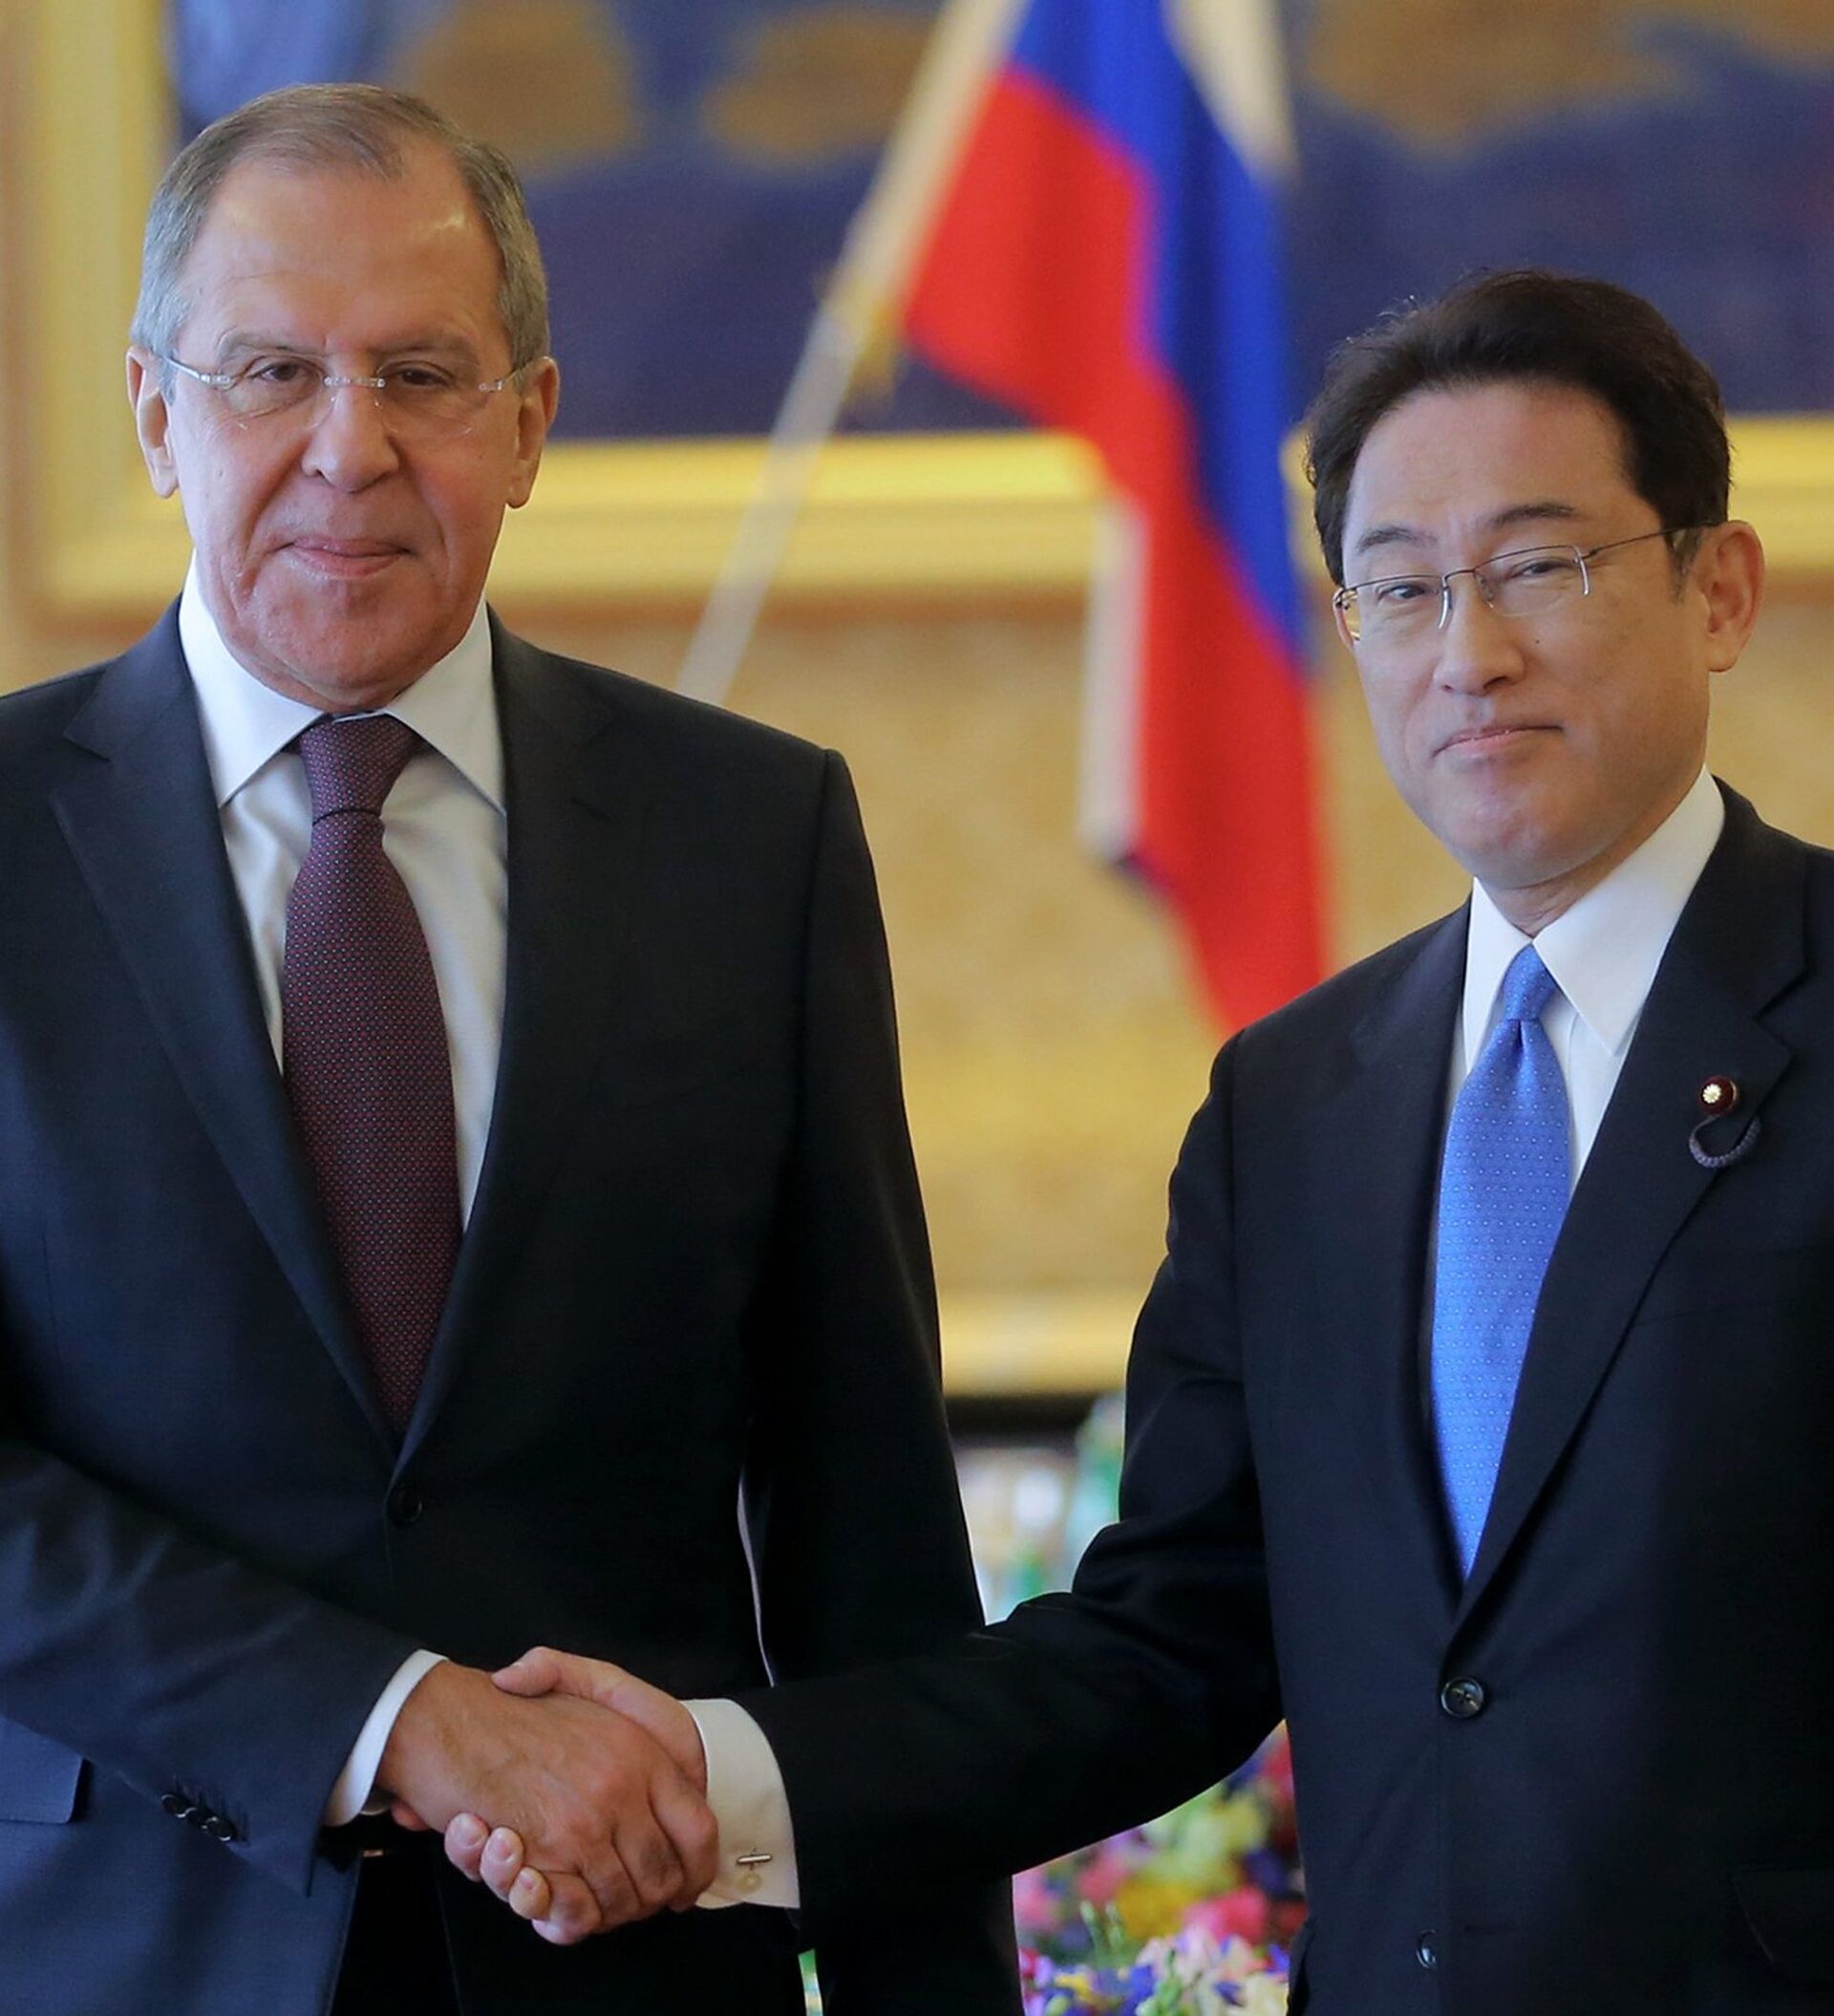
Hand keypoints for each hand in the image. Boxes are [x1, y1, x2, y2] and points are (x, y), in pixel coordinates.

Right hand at [377, 1661, 715, 1942]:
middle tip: (626, 1899)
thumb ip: (630, 1709)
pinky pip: (577, 1909)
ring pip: (620, 1899)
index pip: (698, 1830)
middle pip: (661, 1876)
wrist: (453, 1718)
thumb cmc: (524, 1707)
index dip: (695, 1867)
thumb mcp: (589, 1685)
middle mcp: (623, 1789)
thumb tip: (674, 1763)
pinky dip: (571, 1917)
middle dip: (647, 1899)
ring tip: (585, 1894)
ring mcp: (585, 1824)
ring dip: (607, 1911)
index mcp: (645, 1753)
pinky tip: (552, 1892)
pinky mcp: (546, 1853)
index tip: (685, 1885)